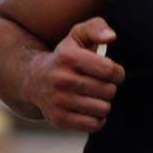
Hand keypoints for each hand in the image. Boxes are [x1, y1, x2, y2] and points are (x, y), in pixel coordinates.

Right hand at [28, 17, 124, 132]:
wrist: (34, 80)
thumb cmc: (65, 57)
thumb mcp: (77, 35)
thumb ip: (96, 28)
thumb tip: (111, 37)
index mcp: (68, 57)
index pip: (110, 70)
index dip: (117, 73)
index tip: (111, 73)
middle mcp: (62, 79)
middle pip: (108, 91)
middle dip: (109, 88)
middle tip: (99, 85)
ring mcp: (59, 101)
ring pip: (103, 109)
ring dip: (103, 103)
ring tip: (94, 96)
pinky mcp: (59, 119)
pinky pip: (93, 125)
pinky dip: (97, 119)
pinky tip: (90, 109)